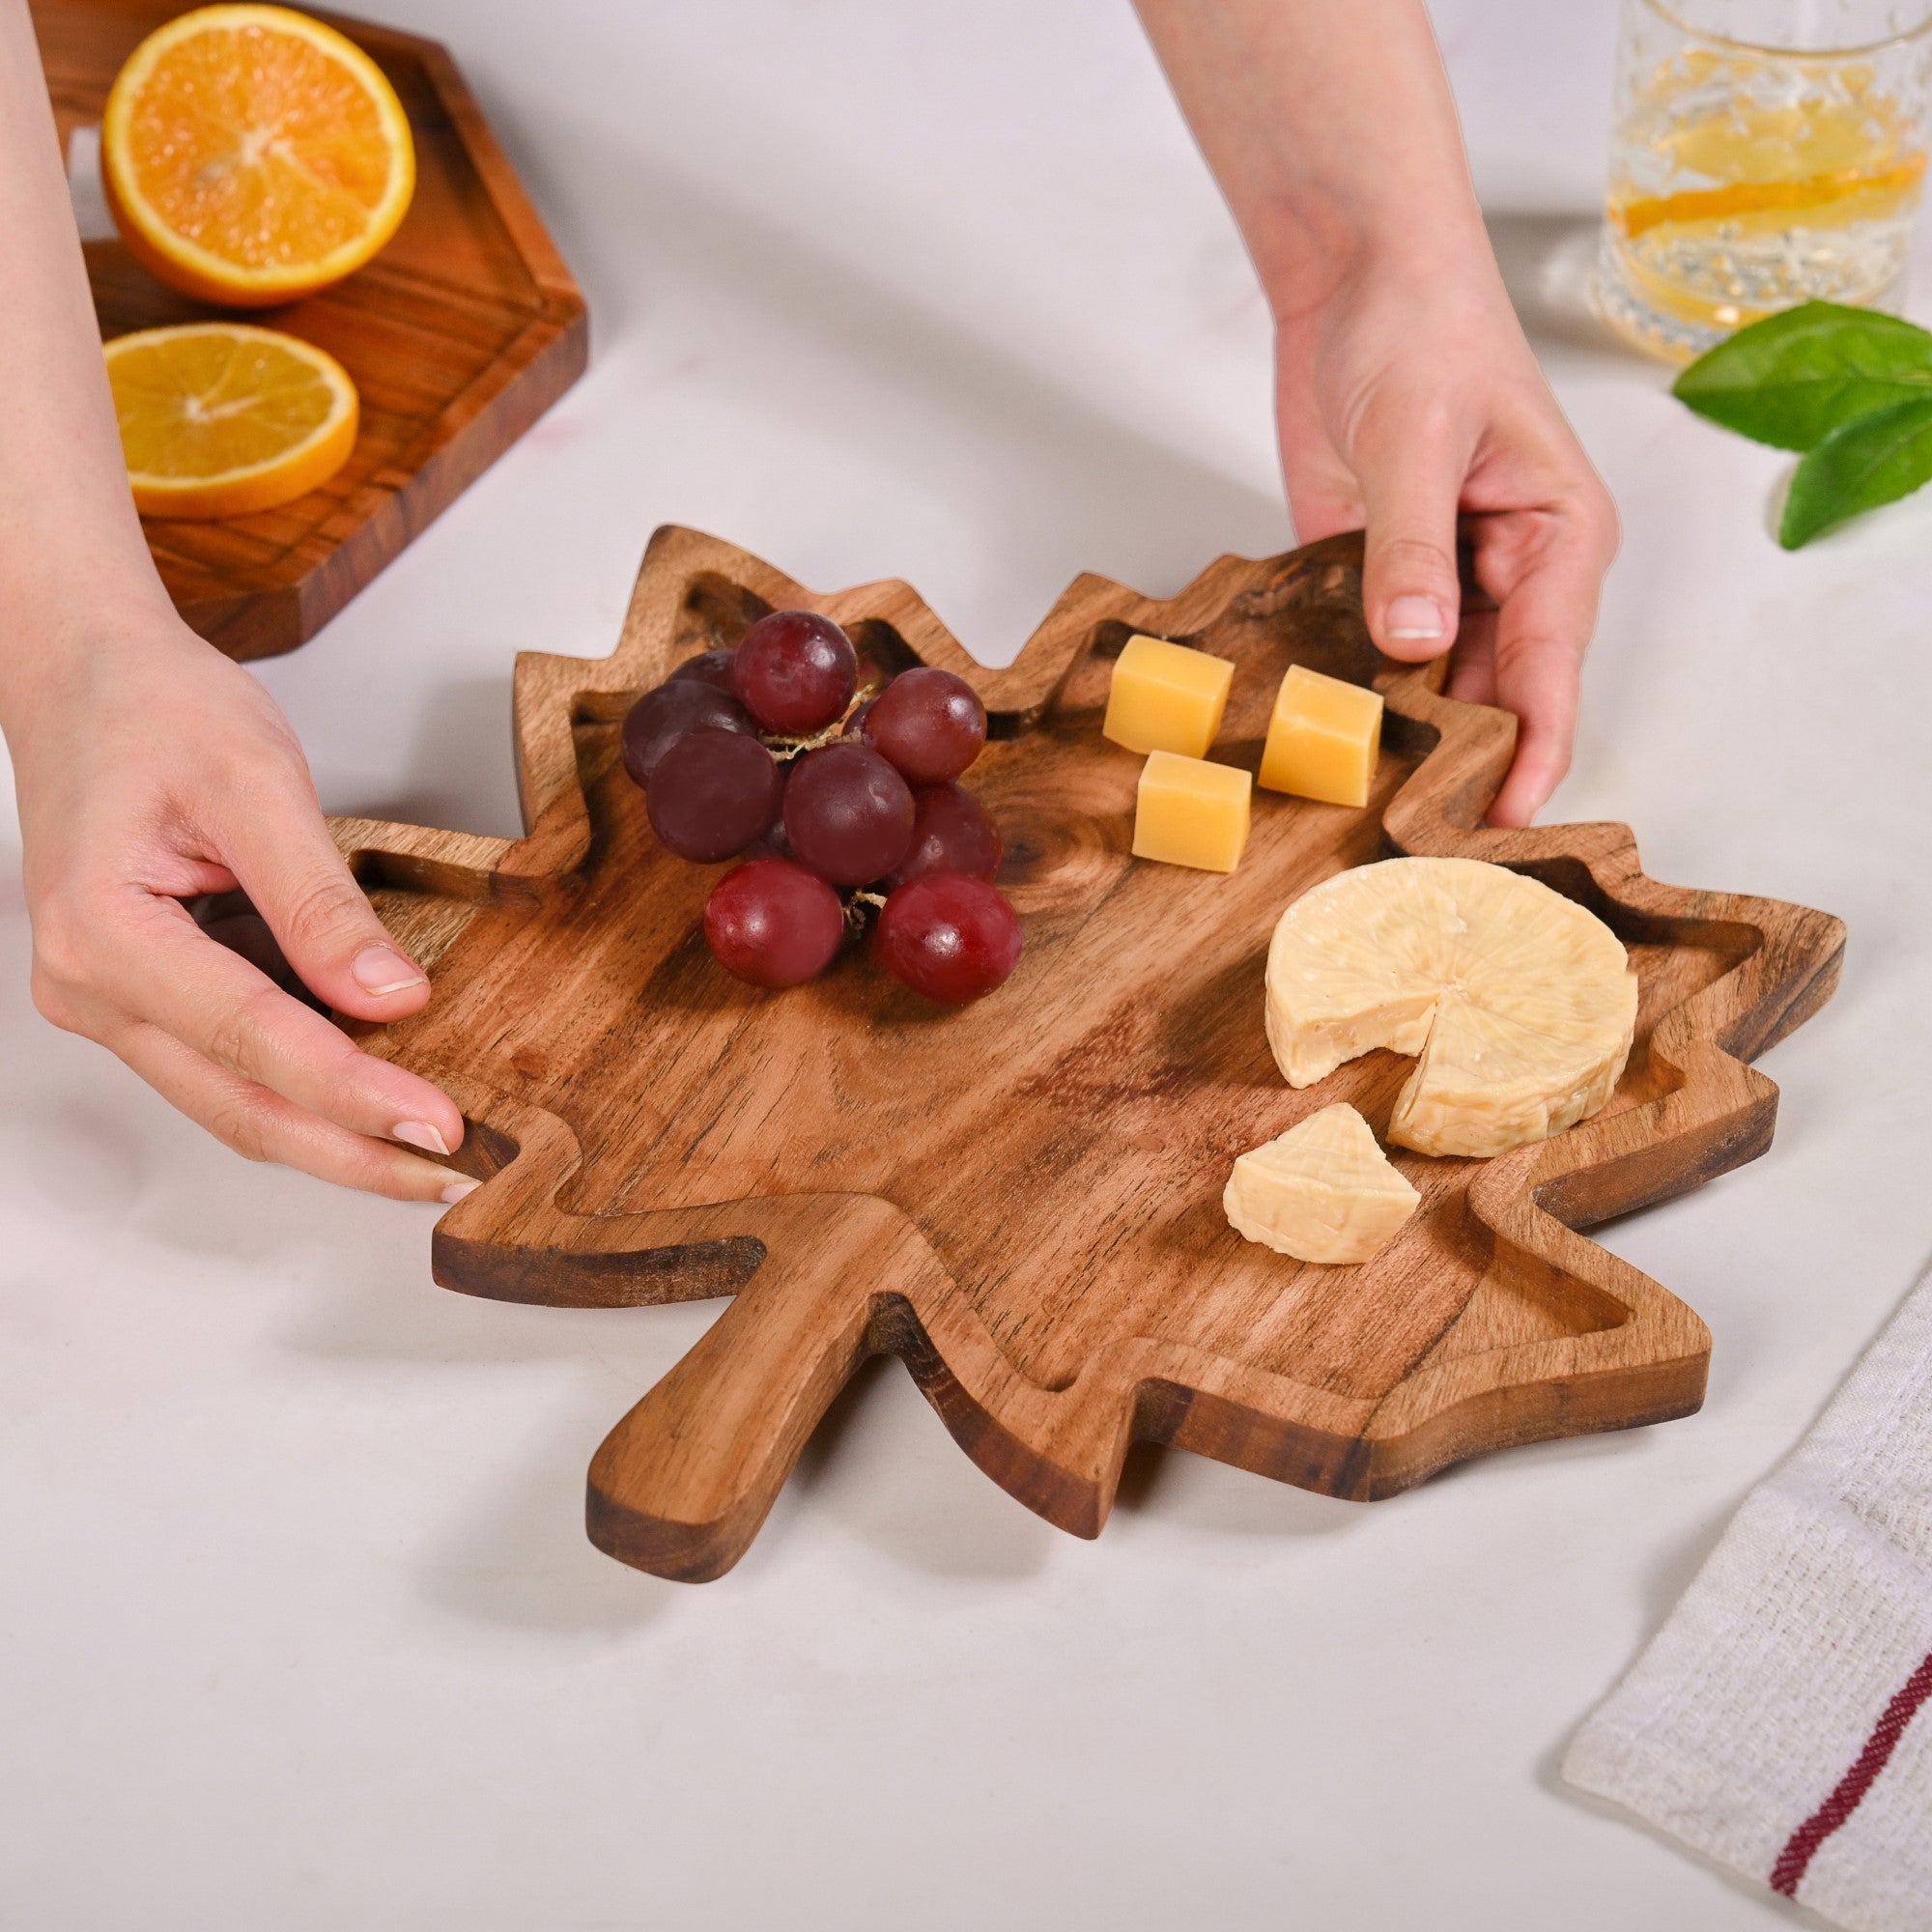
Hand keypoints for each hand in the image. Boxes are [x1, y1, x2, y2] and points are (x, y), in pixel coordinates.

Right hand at [12, 610, 473, 1198]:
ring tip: (431, 1159)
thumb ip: (320, 899)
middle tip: (456, 1176)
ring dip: (335, 1137)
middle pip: (241, 1106)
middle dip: (355, 1152)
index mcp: (103, 933)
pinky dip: (308, 1093)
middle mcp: (92, 988)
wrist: (84, 677)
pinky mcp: (147, 997)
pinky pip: (231, 1066)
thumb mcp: (254, 781)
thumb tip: (391, 995)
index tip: (440, 1126)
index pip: (255, 1041)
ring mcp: (112, 1002)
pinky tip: (379, 1100)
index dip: (356, 1093)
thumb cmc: (153, 709)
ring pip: (234, 1103)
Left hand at [1273, 250, 1619, 826]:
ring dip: (1395, 742)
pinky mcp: (1381, 578)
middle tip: (1406, 841)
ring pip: (1430, 690)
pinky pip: (1371, 656)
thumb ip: (1412, 548)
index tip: (1499, 826)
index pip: (1551, 672)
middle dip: (1456, 767)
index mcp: (1559, 540)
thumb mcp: (1414, 435)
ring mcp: (1444, 582)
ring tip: (1353, 813)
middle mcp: (1511, 575)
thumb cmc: (1422, 324)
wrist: (1356, 272)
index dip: (1529, 756)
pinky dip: (1348, 696)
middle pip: (1493, 698)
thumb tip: (1416, 646)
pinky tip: (1315, 745)